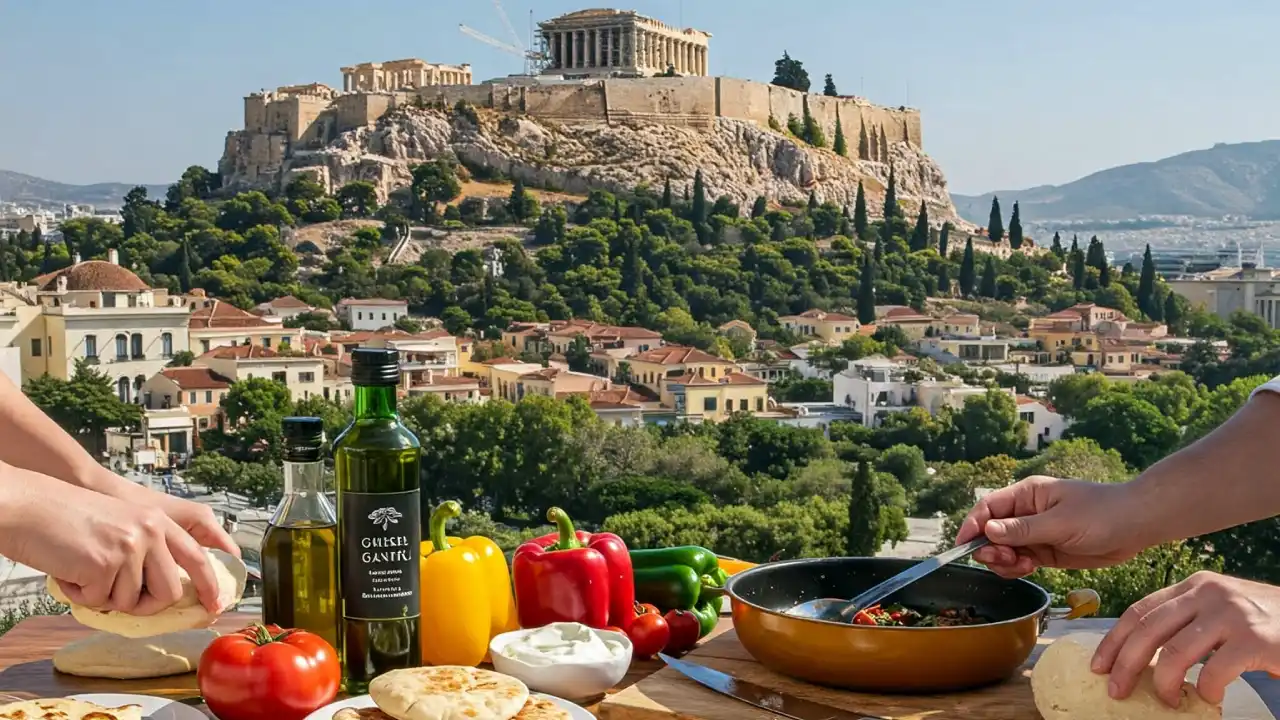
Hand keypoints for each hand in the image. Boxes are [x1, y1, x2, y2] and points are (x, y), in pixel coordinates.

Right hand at [0, 464, 223, 614]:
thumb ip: (146, 550)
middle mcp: (150, 531)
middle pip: (169, 592)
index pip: (196, 557)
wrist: (29, 506)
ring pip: (130, 602)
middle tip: (117, 598)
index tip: (214, 604)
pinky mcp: (106, 563)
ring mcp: (130, 547)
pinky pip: (99, 601)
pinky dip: (80, 594)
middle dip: (145, 606)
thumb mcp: (121, 524)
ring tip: (83, 569)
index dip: (208, 585)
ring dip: (103, 596)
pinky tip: (69, 570)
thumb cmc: (68, 519)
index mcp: (157, 521)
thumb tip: (163, 591)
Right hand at [955, 475, 1148, 577]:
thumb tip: (987, 530)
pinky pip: (1020, 561)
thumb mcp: (1061, 523)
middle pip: (991, 532)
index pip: (988, 508)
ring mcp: (1035, 533)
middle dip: (991, 548)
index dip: (972, 525)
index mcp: (1027, 495)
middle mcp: (1026, 513)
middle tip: (1005, 561)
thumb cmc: (1102, 514)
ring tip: (1023, 567)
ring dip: (1005, 562)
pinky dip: (1018, 568)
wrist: (1137, 526)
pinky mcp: (1046, 552)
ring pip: (1003, 550)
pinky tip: (1030, 569)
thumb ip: (1023, 529)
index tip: (963, 546)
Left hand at [1092, 571, 1279, 706]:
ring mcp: (1231, 614)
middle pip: (1148, 631)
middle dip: (1126, 664)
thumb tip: (1139, 657)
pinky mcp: (1254, 639)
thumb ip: (1185, 622)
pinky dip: (1205, 691)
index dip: (1114, 639)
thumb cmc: (1262, 624)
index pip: (1139, 610)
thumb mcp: (1218, 611)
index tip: (1099, 665)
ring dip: (1164, 683)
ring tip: (1167, 700)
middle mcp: (1208, 594)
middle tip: (1116, 690)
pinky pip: (1213, 672)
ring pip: (1174, 653)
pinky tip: (1209, 698)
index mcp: (1193, 586)